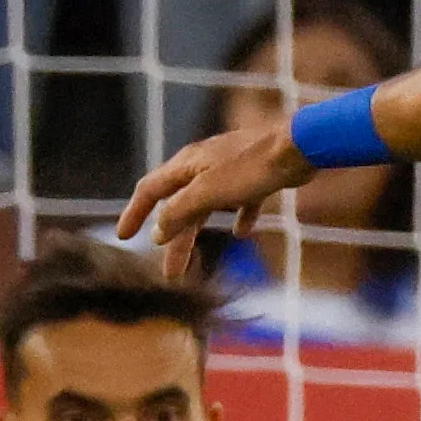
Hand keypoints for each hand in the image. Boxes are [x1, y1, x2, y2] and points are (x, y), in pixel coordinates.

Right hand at [115, 123, 312, 280]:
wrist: (298, 147)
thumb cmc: (251, 167)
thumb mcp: (208, 192)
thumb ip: (180, 211)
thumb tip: (156, 231)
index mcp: (186, 164)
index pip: (150, 190)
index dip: (134, 213)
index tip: (123, 237)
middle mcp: (203, 165)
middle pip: (179, 206)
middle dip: (173, 240)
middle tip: (169, 273)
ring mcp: (229, 169)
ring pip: (205, 207)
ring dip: (197, 234)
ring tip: (194, 263)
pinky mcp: (255, 176)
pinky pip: (240, 201)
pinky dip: (237, 217)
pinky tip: (241, 232)